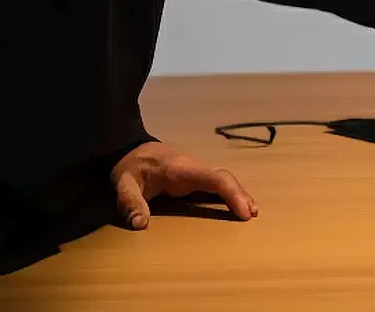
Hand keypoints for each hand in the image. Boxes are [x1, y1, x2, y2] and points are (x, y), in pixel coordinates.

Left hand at [110, 141, 255, 229]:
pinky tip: (236, 206)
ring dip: (238, 194)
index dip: (231, 194)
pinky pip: (217, 184)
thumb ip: (130, 202)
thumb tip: (140, 224)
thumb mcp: (123, 184)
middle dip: (239, 195)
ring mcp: (195, 172)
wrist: (129, 150)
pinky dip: (229, 194)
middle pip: (224, 178)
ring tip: (250, 213)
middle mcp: (193, 168)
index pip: (213, 178)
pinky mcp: (193, 178)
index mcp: (181, 169)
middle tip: (251, 216)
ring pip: (223, 180)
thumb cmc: (129, 167)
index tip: (243, 212)